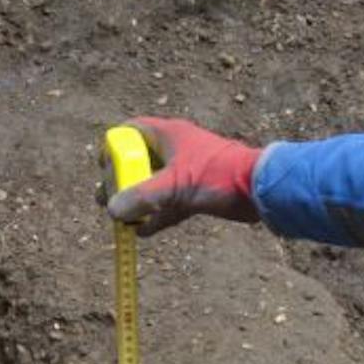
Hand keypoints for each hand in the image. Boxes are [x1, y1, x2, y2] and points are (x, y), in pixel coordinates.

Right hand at [105, 116, 261, 234]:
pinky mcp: (197, 193)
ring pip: (154, 186)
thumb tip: (112, 210)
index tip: (104, 167)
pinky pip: (169, 204)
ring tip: (121, 220)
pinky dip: (156, 216)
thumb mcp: (174, 186)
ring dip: (138, 202)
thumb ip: (142, 197)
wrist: (259, 190)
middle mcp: (175, 150)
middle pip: (138, 162)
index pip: (131, 131)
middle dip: (122, 183)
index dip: (114, 147)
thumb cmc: (218, 176)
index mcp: (168, 135)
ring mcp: (186, 172)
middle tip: (106, 201)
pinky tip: (142, 232)